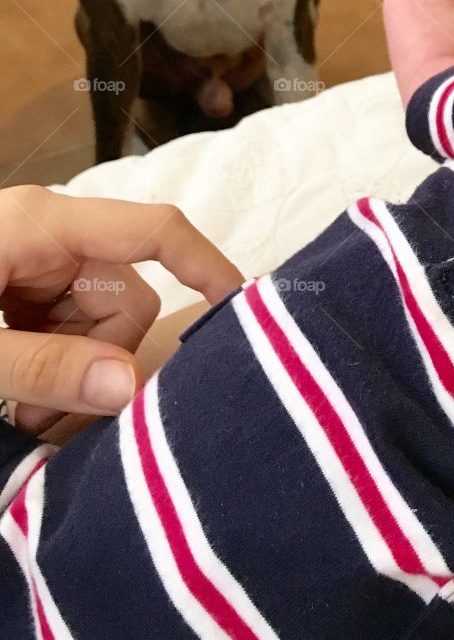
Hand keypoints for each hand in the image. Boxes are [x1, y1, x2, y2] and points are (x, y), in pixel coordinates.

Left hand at [0, 186, 241, 435]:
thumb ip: (44, 366)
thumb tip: (131, 387)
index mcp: (46, 223)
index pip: (156, 232)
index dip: (208, 268)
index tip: (245, 312)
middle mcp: (54, 234)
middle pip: (127, 299)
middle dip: (99, 361)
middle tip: (38, 416)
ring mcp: (40, 259)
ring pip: (102, 322)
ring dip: (72, 372)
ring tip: (19, 411)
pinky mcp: (25, 285)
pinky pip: (72, 326)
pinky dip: (56, 364)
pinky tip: (18, 393)